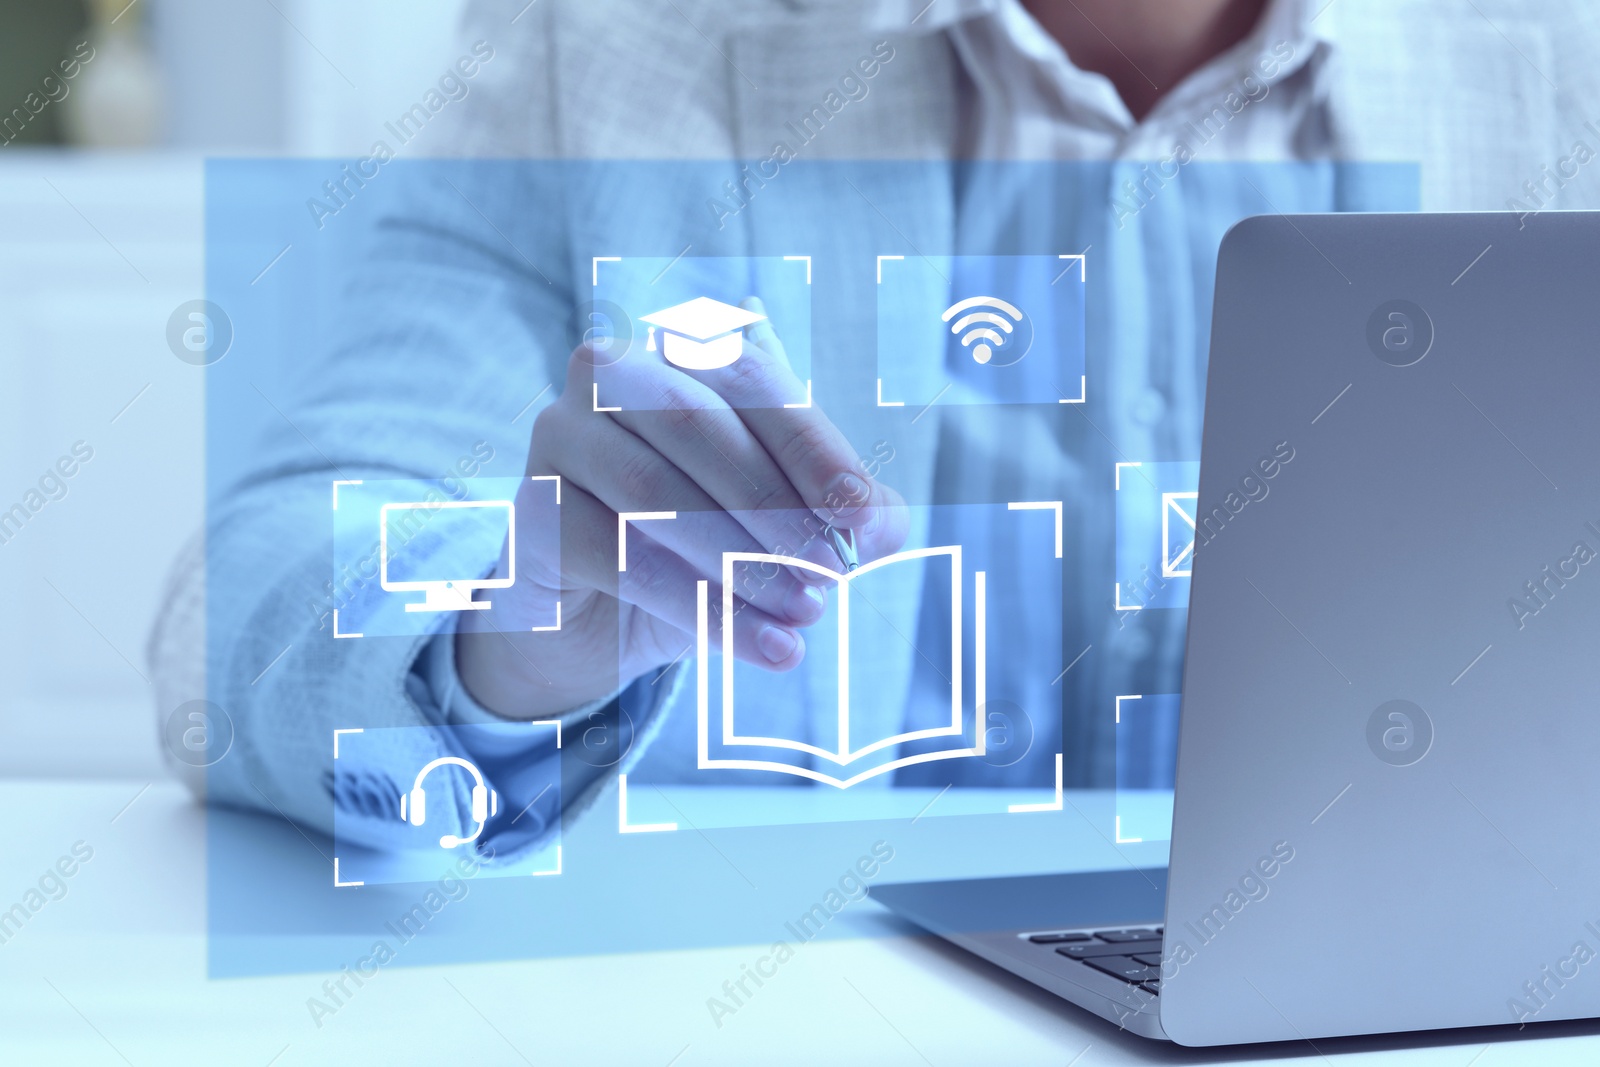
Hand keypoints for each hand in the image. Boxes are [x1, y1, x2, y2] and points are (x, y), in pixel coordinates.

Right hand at [456, 299, 906, 718]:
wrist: (604, 615)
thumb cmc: (704, 545)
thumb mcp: (785, 524)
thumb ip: (841, 512)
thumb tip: (884, 524)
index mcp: (679, 351)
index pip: (755, 381)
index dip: (817, 452)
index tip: (867, 521)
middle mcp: (609, 372)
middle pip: (701, 425)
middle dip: (778, 508)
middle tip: (833, 577)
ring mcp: (559, 435)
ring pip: (656, 493)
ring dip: (742, 563)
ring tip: (803, 617)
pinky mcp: (533, 511)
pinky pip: (620, 558)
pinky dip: (698, 606)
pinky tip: (758, 648)